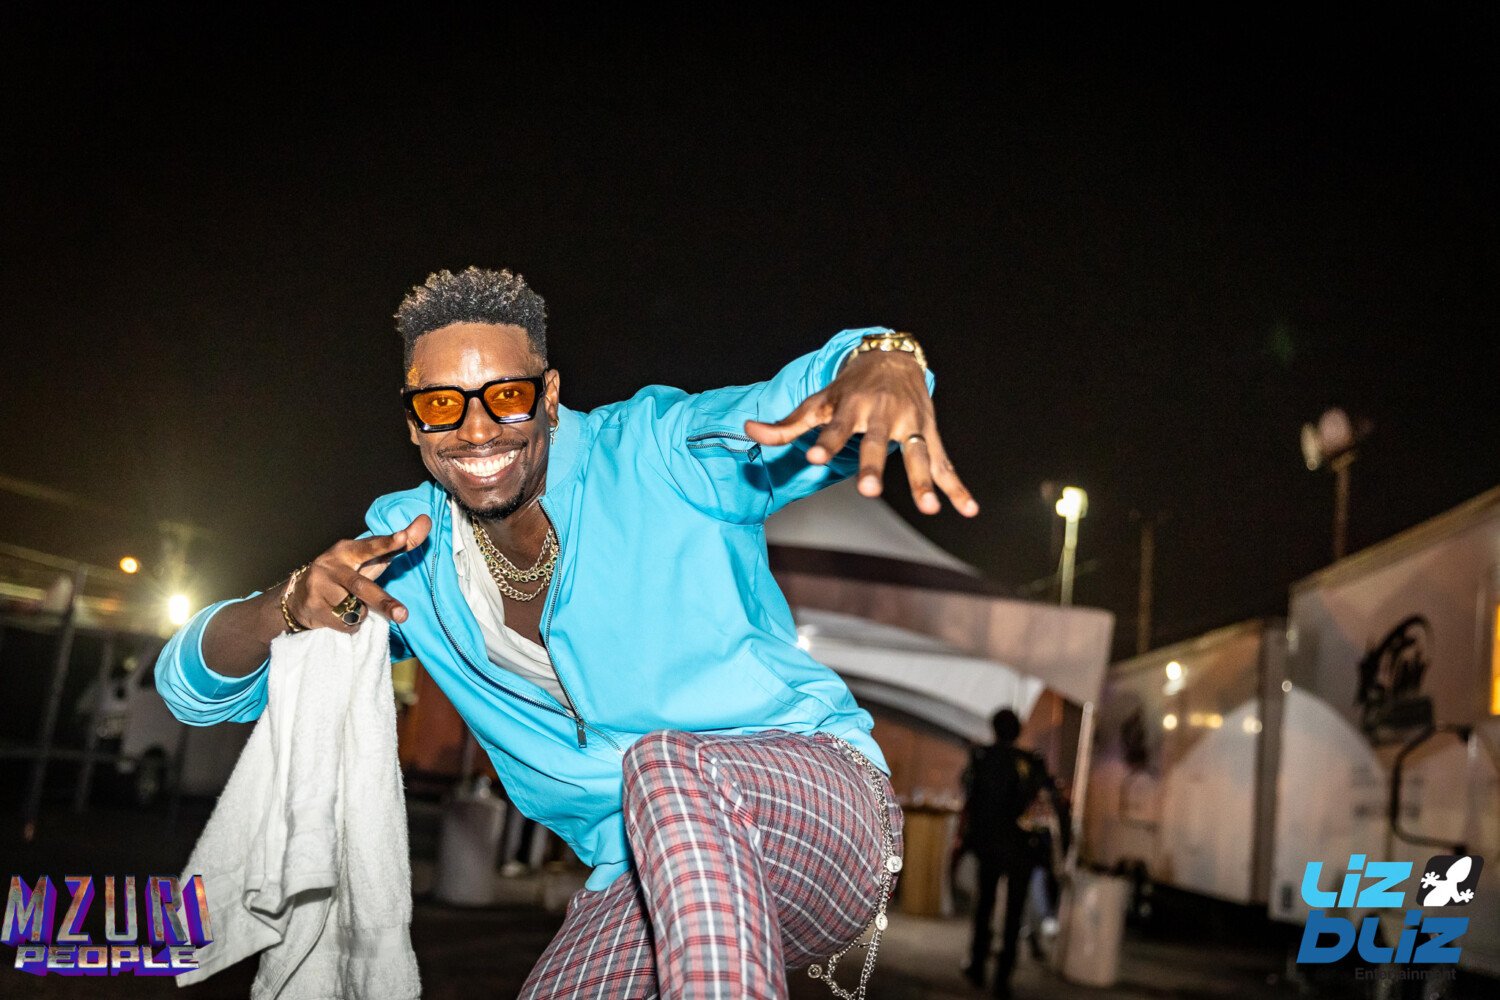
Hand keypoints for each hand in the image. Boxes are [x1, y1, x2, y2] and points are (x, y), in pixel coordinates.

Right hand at [284, 515, 430, 631]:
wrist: (298, 596)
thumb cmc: (345, 574)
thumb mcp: (369, 559)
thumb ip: (398, 545)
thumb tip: (426, 521)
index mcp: (347, 550)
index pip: (370, 547)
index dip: (386, 543)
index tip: (403, 537)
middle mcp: (332, 566)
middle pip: (362, 587)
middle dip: (383, 602)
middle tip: (403, 615)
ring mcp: (320, 587)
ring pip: (355, 609)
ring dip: (361, 613)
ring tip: (351, 606)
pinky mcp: (313, 608)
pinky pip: (345, 624)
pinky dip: (351, 624)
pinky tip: (339, 616)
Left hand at [743, 352, 978, 515]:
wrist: (892, 357)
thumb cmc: (849, 388)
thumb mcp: (818, 401)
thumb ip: (786, 425)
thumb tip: (749, 431)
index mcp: (852, 406)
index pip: (836, 426)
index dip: (825, 441)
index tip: (812, 455)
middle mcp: (883, 414)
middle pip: (878, 443)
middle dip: (874, 465)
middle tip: (868, 490)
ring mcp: (910, 424)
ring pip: (917, 455)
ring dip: (924, 480)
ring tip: (928, 507)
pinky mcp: (929, 434)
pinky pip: (945, 463)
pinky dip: (957, 487)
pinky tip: (968, 508)